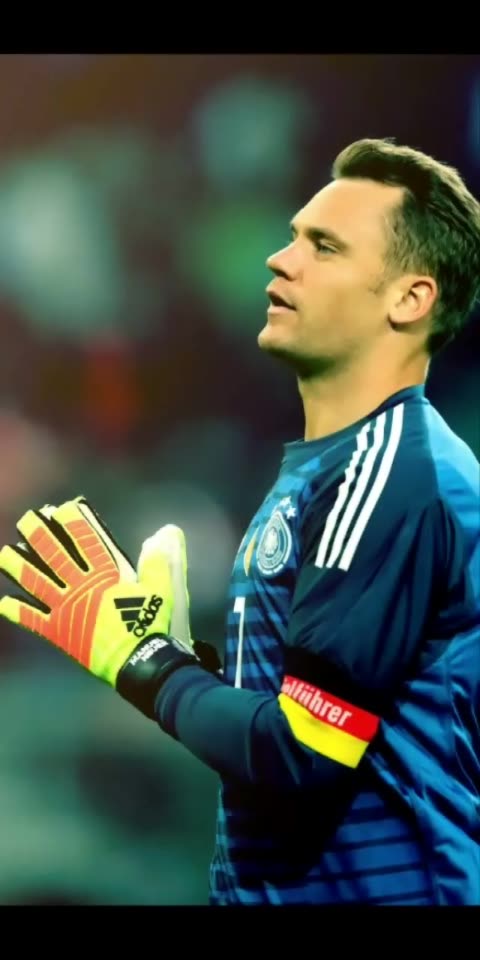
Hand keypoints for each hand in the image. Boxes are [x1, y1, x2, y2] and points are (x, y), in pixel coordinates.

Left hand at [0, 496, 210, 716]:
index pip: (84, 539)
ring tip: (5, 553)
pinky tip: (3, 602)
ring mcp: (65, 609)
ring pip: (36, 582)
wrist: (138, 661)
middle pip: (53, 554)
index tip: (59, 508)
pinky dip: (16, 610)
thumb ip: (157, 562)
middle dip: (38, 534)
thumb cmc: (149, 624)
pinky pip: (32, 619)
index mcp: (104, 574)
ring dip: (18, 567)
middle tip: (26, 520)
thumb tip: (166, 533)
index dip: (71, 521)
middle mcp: (79, 587)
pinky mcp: (58, 632)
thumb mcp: (160, 589)